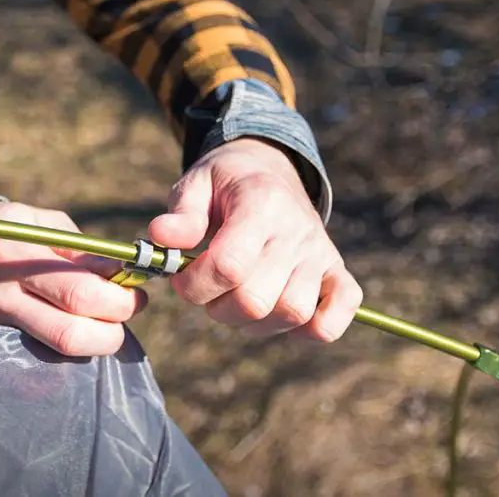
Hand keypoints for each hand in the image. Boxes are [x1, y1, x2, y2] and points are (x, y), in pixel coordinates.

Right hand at [0, 201, 147, 355]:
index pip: (81, 289)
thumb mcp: (33, 221)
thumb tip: (118, 271)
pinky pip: (34, 362)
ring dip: (95, 344)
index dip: (119, 296)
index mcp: (14, 253)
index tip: (134, 291)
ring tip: (103, 326)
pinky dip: (63, 356)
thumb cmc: (1, 232)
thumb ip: (75, 246)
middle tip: (124, 312)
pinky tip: (70, 336)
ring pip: (57, 352)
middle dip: (114, 327)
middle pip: (72, 331)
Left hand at [149, 139, 362, 341]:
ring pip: (292, 313)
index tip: (180, 279)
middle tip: (208, 289)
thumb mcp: (197, 183)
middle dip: (218, 307)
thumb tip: (162, 236)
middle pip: (256, 300)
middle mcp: (297, 231)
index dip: (194, 285)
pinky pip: (334, 318)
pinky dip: (311, 329)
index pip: (229, 266)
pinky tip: (278, 314)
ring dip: (255, 322)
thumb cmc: (226, 183)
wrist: (270, 169)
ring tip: (237, 299)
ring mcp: (321, 254)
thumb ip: (182, 213)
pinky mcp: (336, 273)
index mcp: (262, 204)